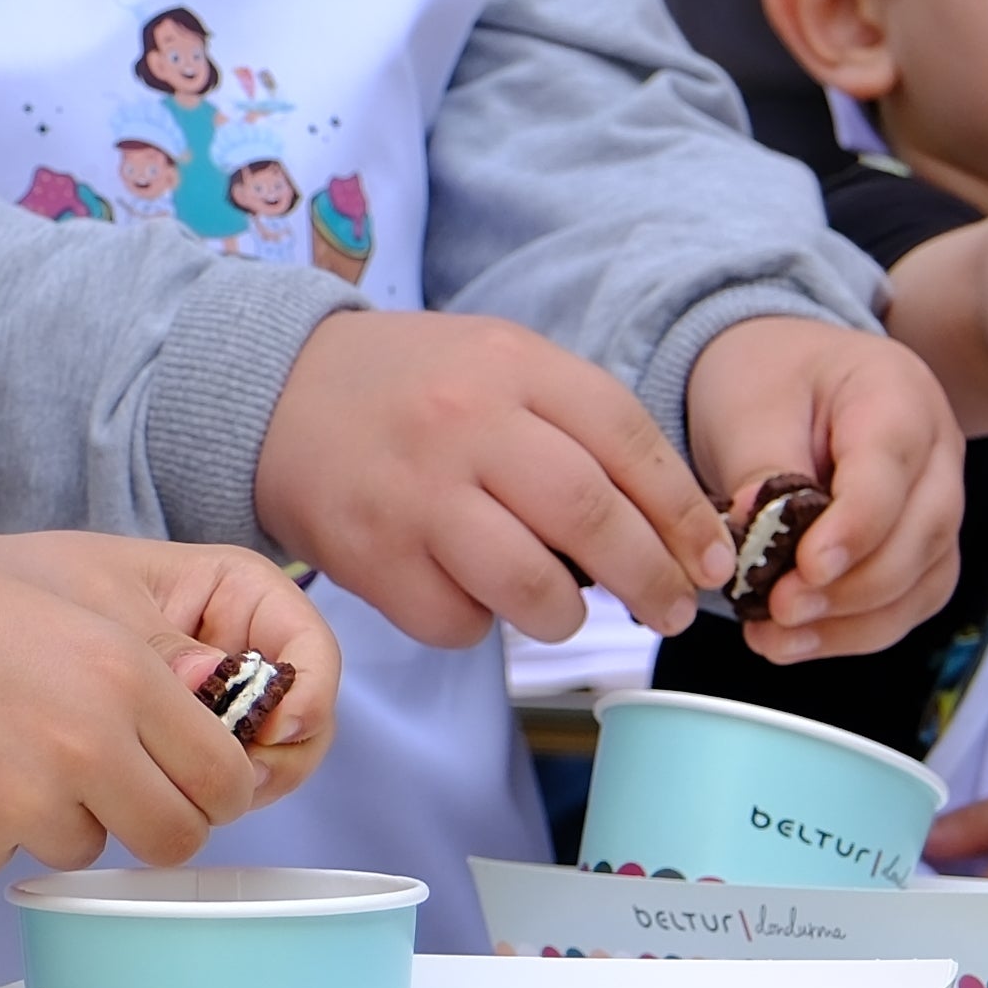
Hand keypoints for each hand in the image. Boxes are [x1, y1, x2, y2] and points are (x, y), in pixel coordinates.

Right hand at [0, 539, 306, 877]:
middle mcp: (83, 748)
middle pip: (174, 837)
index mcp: (120, 675)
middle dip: (161, 824)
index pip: (224, 776)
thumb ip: (150, 673)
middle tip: (124, 798)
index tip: (200, 785)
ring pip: (87, 847)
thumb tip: (217, 735)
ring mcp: (22, 808)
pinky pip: (7, 855)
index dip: (218, 788)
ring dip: (61, 817)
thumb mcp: (66, 607)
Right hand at [256, 309, 736, 645]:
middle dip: (652, 579)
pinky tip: (467, 593)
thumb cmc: (415, 389)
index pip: (627, 441)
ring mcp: (415, 494)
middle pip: (591, 518)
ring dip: (567, 616)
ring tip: (564, 611)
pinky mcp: (371, 556)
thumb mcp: (500, 365)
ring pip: (532, 587)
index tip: (711, 560)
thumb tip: (675, 526)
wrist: (276, 393)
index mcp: (511, 365)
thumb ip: (579, 425)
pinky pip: (457, 622)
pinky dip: (477, 623)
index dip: (684, 512)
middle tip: (672, 612)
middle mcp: (465, 423)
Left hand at [682, 316, 965, 662]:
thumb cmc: (773, 377)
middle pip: (920, 535)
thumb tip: (757, 538)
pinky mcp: (920, 549)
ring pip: (922, 581)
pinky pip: (907, 603)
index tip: (807, 569)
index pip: (890, 472)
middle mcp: (936, 452)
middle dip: (851, 588)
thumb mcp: (749, 403)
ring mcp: (936, 503)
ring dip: (852, 623)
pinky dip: (855, 632)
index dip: (854, 529)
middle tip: (780, 609)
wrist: (787, 372)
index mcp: (898, 395)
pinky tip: (797, 641)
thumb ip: (759, 467)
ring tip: (776, 637)